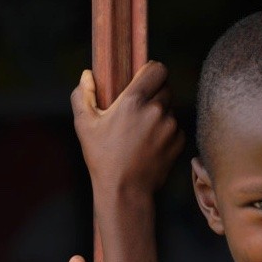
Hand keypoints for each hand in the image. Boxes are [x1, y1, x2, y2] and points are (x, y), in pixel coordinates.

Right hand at [71, 61, 183, 200]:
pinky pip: (176, 127)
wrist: (125, 192)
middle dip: (154, 93)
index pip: (157, 69)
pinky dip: (166, 132)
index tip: (142, 79)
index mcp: (134, 101)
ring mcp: (171, 127)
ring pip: (170, 108)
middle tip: (138, 109)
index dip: (150, 71)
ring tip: (141, 132)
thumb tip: (87, 75)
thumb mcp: (85, 126)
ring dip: (159, 114)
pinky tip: (149, 145)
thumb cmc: (102, 159)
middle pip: (165, 87)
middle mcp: (157, 110)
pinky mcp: (179, 142)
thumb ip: (83, 95)